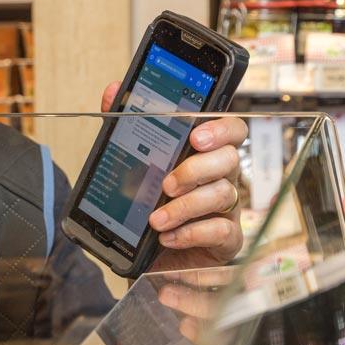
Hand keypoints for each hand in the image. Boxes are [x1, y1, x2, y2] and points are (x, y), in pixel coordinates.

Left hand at [98, 82, 246, 271]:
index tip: (196, 136)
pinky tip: (168, 237)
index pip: (231, 130)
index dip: (221, 129)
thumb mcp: (130, 166)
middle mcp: (222, 178)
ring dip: (186, 206)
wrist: (141, 253)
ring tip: (155, 219)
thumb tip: (112, 91)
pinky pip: (223, 232)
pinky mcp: (226, 241)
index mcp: (205, 155)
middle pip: (231, 160)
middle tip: (167, 184)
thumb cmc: (145, 205)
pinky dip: (192, 233)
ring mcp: (227, 210)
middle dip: (196, 169)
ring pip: (224, 195)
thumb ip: (125, 128)